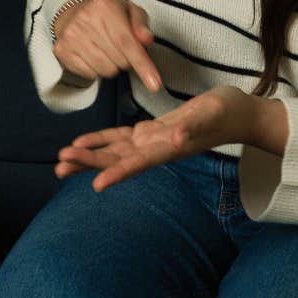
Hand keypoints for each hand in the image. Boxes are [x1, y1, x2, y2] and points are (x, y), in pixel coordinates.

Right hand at [52, 0, 161, 91]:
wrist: (73, 13)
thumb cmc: (107, 15)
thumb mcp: (130, 11)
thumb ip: (141, 24)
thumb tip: (146, 39)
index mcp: (105, 7)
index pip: (127, 42)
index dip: (143, 65)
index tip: (154, 84)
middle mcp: (85, 20)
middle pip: (119, 60)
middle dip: (126, 60)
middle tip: (119, 48)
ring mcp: (71, 36)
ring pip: (105, 70)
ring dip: (112, 66)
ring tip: (106, 51)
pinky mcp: (62, 50)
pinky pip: (90, 74)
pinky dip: (96, 70)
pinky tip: (92, 55)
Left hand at [56, 86, 260, 190]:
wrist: (238, 113)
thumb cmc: (227, 112)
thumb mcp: (212, 114)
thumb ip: (193, 127)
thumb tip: (175, 140)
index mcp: (169, 149)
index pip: (139, 163)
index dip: (118, 173)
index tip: (97, 185)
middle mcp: (156, 150)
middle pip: (117, 160)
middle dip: (89, 163)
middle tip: (59, 166)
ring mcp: (151, 141)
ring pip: (113, 151)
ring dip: (87, 155)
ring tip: (60, 160)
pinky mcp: (150, 131)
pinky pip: (120, 137)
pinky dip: (100, 139)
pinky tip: (80, 142)